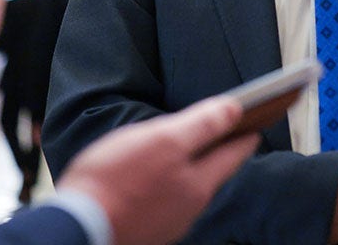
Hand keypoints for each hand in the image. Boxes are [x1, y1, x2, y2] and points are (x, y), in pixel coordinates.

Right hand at [56, 95, 258, 244]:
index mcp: (199, 183)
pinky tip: (159, 174)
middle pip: (215, 170)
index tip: (262, 114)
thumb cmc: (114, 182)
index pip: (236, 151)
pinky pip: (167, 199)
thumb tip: (234, 108)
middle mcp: (190, 206)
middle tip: (231, 126)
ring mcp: (168, 220)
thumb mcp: (161, 141)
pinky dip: (172, 182)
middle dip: (223, 147)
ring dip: (197, 166)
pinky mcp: (146, 227)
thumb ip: (201, 125)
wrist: (75, 228)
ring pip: (191, 186)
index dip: (247, 129)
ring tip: (195, 145)